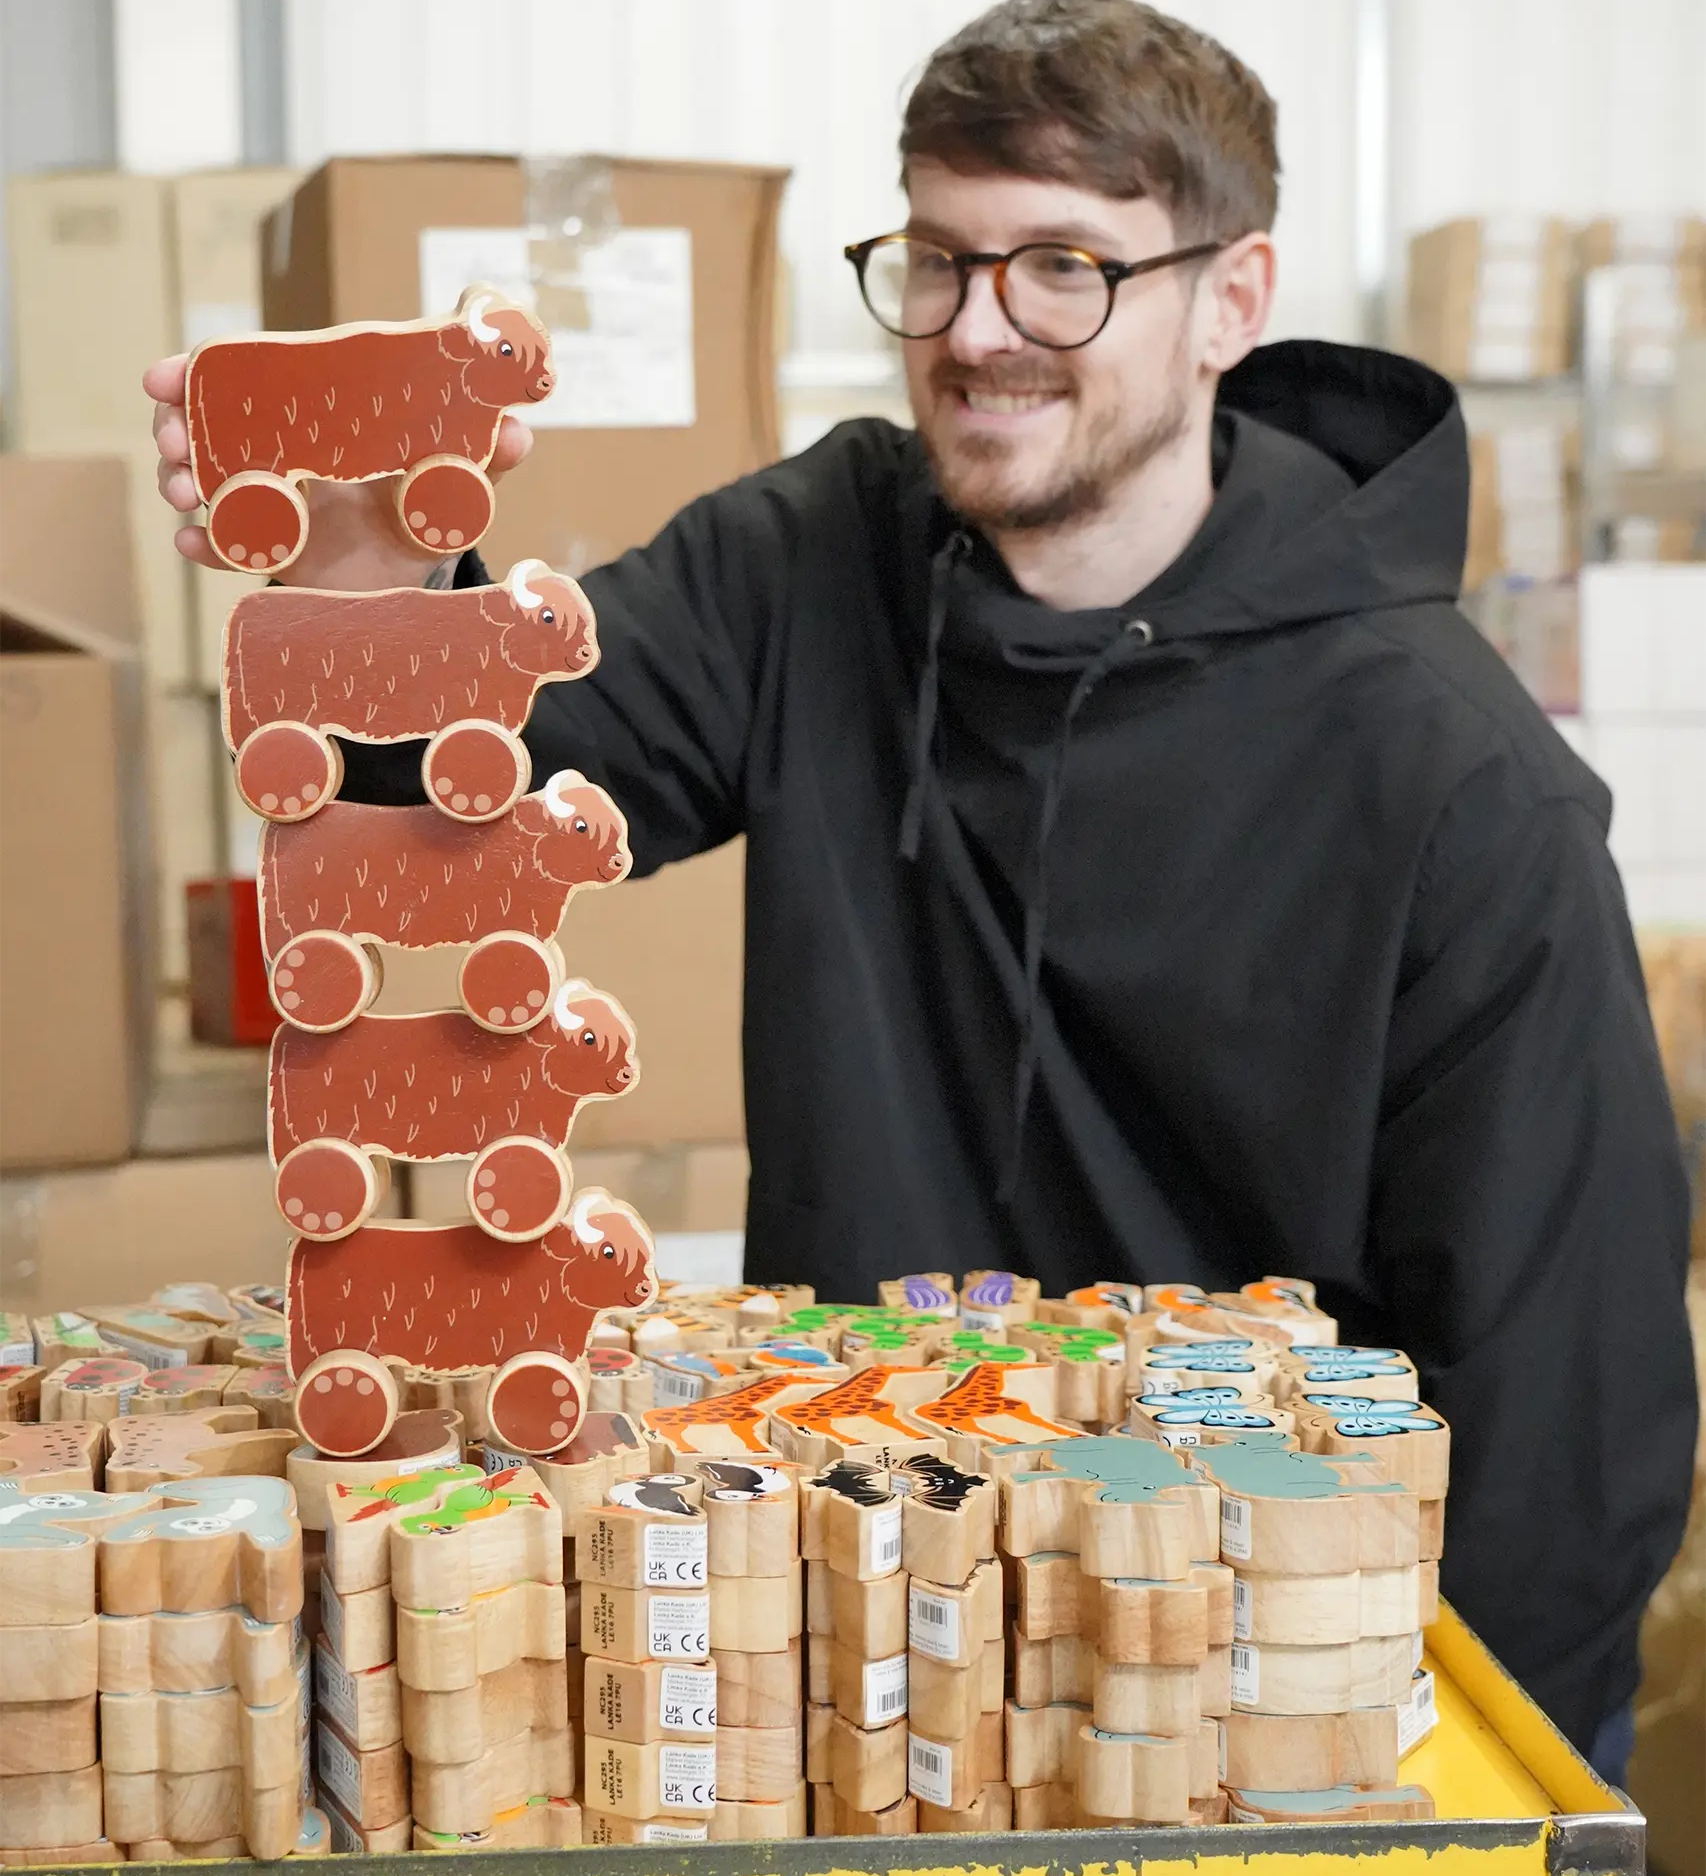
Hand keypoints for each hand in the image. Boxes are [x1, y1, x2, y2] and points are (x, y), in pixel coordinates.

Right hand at [144, 354, 534, 592]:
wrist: (420, 582)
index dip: (200, 370)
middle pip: (207, 424)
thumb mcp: (455, 484)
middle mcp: (282, 453)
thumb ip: (485, 456)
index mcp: (317, 418)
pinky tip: (195, 543)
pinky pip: (226, 546)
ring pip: (204, 480)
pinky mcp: (271, 551)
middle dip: (176, 426)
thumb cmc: (428, 515)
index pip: (247, 377)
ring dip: (180, 480)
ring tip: (183, 494)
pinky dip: (206, 544)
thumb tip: (521, 431)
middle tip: (170, 441)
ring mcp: (269, 503)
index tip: (167, 374)